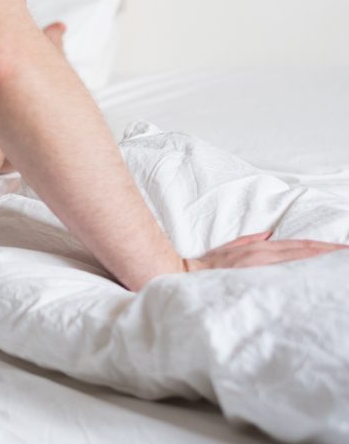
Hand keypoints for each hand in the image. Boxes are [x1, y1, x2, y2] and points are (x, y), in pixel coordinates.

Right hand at [183, 230, 348, 272]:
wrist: (182, 277)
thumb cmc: (204, 268)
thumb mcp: (228, 249)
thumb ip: (250, 241)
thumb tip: (270, 234)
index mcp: (260, 249)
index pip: (301, 246)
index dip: (325, 247)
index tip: (346, 249)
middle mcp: (264, 256)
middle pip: (307, 252)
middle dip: (333, 252)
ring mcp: (262, 269)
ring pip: (302, 262)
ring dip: (325, 260)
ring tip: (344, 260)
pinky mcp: (256, 282)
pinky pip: (288, 276)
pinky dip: (306, 273)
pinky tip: (321, 277)